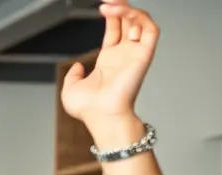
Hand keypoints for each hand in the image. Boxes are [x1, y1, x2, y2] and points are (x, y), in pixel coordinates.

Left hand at [61, 1, 157, 130]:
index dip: (111, 13)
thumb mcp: (70, 89)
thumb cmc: (89, 109)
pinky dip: (139, 18)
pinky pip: (150, 29)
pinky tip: (121, 16)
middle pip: (128, 20)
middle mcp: (124, 54)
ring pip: (141, 21)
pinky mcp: (144, 55)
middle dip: (120, 5)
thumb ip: (72, 75)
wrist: (101, 115)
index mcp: (109, 59)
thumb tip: (77, 66)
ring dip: (127, 9)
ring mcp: (135, 53)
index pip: (115, 28)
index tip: (102, 3)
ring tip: (110, 4)